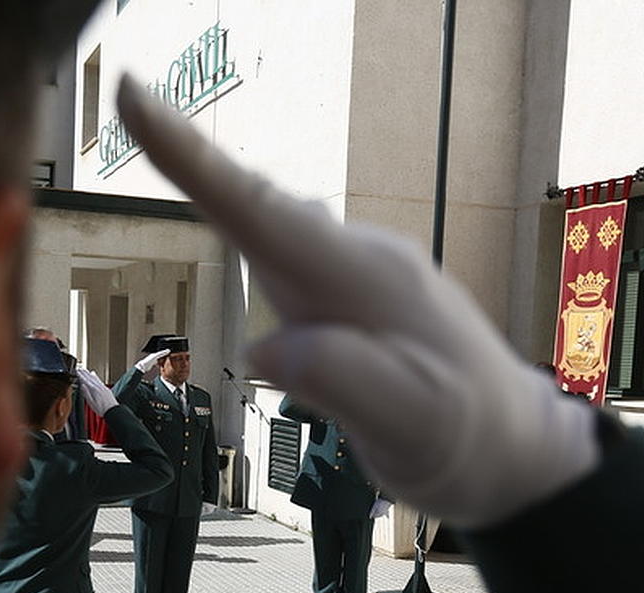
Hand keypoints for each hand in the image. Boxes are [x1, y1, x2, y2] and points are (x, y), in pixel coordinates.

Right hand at [76, 368, 117, 415]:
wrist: (112, 410)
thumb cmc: (102, 409)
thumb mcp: (91, 403)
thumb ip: (86, 393)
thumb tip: (82, 386)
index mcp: (94, 390)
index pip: (86, 381)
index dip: (81, 376)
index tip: (77, 371)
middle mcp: (99, 387)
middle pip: (90, 378)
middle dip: (84, 373)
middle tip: (80, 369)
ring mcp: (103, 387)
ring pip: (95, 378)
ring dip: (89, 374)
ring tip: (86, 370)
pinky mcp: (106, 389)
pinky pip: (99, 380)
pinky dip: (96, 377)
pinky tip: (95, 375)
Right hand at [117, 76, 598, 527]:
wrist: (515, 444)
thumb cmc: (464, 437)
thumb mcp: (411, 425)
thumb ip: (344, 382)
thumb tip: (266, 345)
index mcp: (361, 280)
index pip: (261, 211)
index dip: (191, 158)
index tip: (135, 97)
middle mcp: (357, 259)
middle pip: (258, 202)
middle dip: (191, 156)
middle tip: (128, 100)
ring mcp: (359, 272)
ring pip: (273, 227)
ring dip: (217, 189)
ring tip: (158, 138)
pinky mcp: (355, 294)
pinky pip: (289, 253)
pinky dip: (250, 232)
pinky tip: (237, 227)